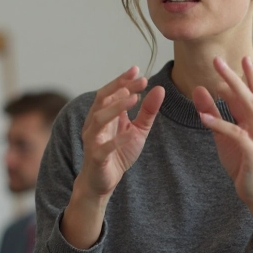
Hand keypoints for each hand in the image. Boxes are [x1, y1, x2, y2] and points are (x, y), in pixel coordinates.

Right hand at [76, 66, 164, 197]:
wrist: (102, 181)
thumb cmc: (118, 153)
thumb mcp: (138, 130)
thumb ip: (147, 111)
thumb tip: (159, 88)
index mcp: (103, 114)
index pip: (110, 91)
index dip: (122, 80)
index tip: (138, 70)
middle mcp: (94, 124)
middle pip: (102, 99)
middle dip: (120, 87)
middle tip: (140, 80)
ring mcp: (93, 140)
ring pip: (99, 118)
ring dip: (116, 107)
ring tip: (134, 98)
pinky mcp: (96, 158)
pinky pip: (104, 147)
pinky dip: (117, 139)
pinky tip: (130, 132)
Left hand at [193, 57, 252, 236]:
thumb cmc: (244, 164)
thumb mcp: (224, 136)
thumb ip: (213, 113)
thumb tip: (200, 89)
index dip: (246, 75)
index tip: (236, 57)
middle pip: (251, 95)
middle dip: (235, 76)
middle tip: (218, 60)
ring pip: (248, 109)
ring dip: (231, 92)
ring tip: (213, 79)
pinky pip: (235, 134)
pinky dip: (220, 123)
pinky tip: (203, 117)